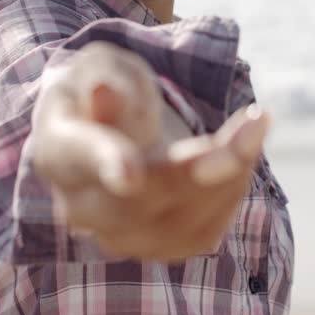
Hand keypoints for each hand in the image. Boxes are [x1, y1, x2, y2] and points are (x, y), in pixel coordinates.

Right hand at [30, 41, 270, 261]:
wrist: (112, 132)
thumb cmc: (105, 89)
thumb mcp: (102, 67)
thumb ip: (104, 78)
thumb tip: (105, 94)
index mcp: (59, 150)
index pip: (81, 158)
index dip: (108, 165)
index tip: (131, 176)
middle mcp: (81, 206)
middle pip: (141, 200)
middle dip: (199, 168)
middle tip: (253, 124)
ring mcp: (118, 236)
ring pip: (180, 222)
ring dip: (231, 172)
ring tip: (255, 123)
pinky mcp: (159, 247)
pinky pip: (204, 231)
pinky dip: (233, 189)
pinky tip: (244, 150)